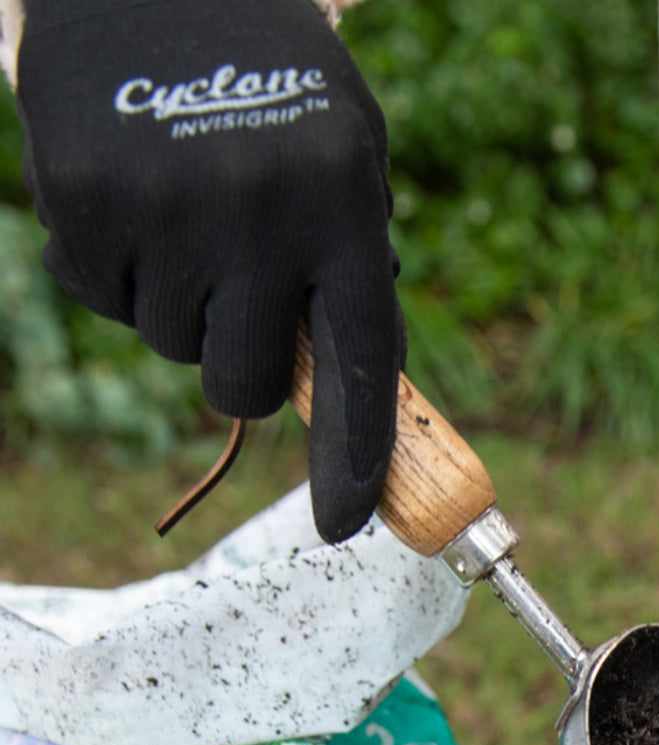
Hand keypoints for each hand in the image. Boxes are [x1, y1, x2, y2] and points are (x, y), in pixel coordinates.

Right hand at [16, 0, 403, 542]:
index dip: (352, 462)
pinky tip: (134, 196)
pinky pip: (103, 300)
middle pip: (241, 388)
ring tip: (188, 210)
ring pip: (168, 349)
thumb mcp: (350, 160)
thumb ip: (353, 271)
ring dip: (179, 306)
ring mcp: (166, 212)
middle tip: (236, 297)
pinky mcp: (81, 200)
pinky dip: (117, 269)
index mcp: (345, 214)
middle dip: (238, 366)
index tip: (346, 526)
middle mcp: (260, 220)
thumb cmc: (275, 85)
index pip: (358, 370)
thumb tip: (346, 389)